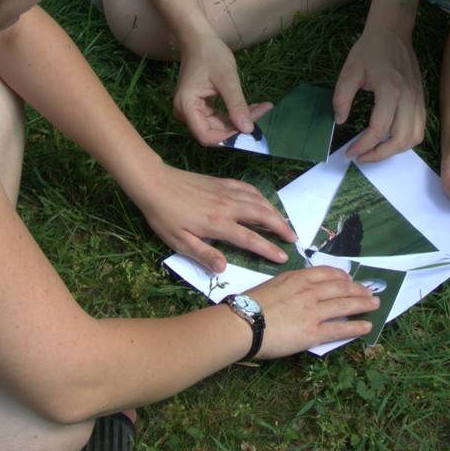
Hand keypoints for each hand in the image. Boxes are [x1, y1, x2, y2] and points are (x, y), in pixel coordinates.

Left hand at [133, 163, 295, 272]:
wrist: (154, 183)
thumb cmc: (164, 216)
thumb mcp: (178, 242)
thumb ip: (203, 254)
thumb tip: (224, 268)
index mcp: (218, 224)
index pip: (250, 239)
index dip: (268, 249)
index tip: (284, 257)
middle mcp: (228, 207)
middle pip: (263, 216)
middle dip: (281, 227)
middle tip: (294, 239)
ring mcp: (227, 192)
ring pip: (259, 200)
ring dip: (275, 212)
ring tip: (285, 223)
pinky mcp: (222, 182)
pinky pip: (248, 188)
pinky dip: (261, 196)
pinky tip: (264, 201)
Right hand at [173, 32, 269, 145]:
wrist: (199, 39)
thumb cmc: (211, 55)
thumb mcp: (227, 79)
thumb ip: (236, 105)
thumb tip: (247, 130)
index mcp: (187, 107)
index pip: (206, 136)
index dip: (228, 137)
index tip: (250, 128)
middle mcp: (185, 113)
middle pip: (214, 132)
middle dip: (238, 126)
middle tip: (262, 111)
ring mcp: (192, 111)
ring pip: (219, 126)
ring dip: (240, 120)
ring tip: (261, 107)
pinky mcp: (201, 107)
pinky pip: (219, 117)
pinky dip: (235, 114)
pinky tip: (253, 107)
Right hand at [246, 266, 378, 357]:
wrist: (243, 323)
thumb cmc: (251, 305)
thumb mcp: (273, 284)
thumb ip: (292, 284)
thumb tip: (304, 288)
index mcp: (298, 278)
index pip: (328, 273)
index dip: (343, 276)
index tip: (350, 279)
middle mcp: (310, 292)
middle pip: (341, 288)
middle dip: (358, 289)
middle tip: (369, 291)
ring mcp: (313, 312)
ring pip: (345, 306)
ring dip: (363, 304)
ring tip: (374, 304)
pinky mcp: (313, 332)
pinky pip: (340, 329)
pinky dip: (356, 327)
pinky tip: (366, 326)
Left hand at [334, 26, 423, 162]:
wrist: (393, 33)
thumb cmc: (369, 50)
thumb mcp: (349, 70)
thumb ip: (341, 97)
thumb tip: (340, 121)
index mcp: (390, 90)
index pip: (379, 128)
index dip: (363, 145)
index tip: (350, 151)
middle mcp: (408, 98)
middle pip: (400, 139)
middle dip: (380, 154)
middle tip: (362, 156)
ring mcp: (418, 100)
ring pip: (414, 137)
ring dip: (395, 150)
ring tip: (376, 151)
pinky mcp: (421, 100)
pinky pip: (419, 128)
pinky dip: (406, 140)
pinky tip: (389, 139)